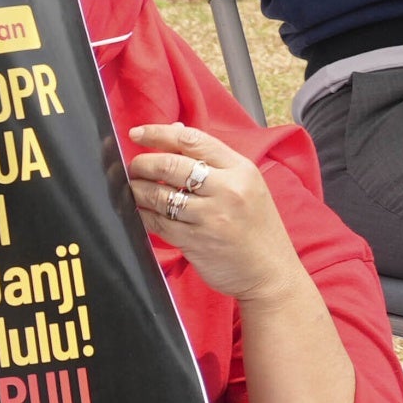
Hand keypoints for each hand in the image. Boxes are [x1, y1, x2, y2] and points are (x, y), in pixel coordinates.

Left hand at [127, 123, 308, 305]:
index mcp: (241, 170)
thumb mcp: (247, 186)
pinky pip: (156, 222)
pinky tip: (139, 211)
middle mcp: (227, 189)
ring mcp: (210, 216)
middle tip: (132, 167)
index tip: (137, 133)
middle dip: (141, 164)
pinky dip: (142, 214)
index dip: (158, 133)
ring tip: (132, 188)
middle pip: (169, 165)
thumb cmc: (256, 227)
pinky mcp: (195, 240)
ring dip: (136, 189)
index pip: (192, 140)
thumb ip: (213, 160)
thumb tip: (174, 131)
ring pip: (158, 194)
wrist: (270, 272)